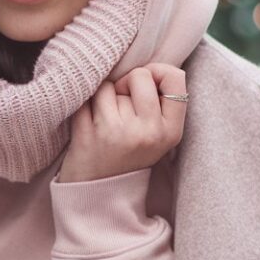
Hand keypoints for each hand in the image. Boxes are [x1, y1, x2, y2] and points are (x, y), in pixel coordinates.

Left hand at [57, 63, 186, 182]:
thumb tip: (147, 65)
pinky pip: (86, 97)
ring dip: (104, 96)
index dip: (157, 72)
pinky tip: (89, 122)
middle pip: (139, 76)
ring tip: (105, 118)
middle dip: (127, 83)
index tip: (146, 85)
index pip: (175, 77)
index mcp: (170, 131)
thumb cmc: (128, 155)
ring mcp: (117, 133)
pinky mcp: (88, 134)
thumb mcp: (158, 136)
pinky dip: (84, 104)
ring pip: (108, 86)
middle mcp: (147, 132)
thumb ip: (160, 101)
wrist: (98, 195)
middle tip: (121, 104)